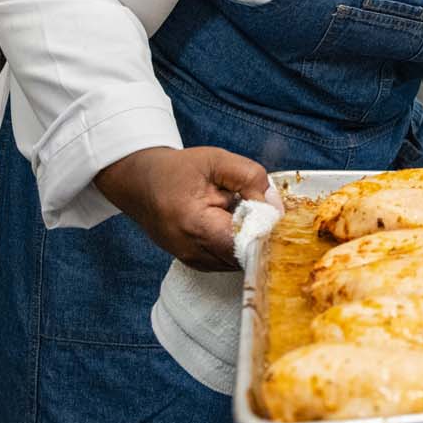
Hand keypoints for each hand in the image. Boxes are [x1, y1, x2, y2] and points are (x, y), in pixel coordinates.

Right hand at [94, 146, 271, 271]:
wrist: (140, 182)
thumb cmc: (177, 170)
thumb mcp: (217, 160)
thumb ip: (251, 177)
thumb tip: (276, 205)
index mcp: (195, 224)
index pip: (245, 242)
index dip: (269, 231)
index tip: (282, 218)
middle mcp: (192, 251)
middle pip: (245, 256)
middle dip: (264, 237)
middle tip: (271, 214)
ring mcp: (192, 261)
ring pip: (238, 262)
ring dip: (251, 243)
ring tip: (250, 216)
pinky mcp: (193, 263)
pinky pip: (227, 261)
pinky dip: (239, 246)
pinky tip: (238, 225)